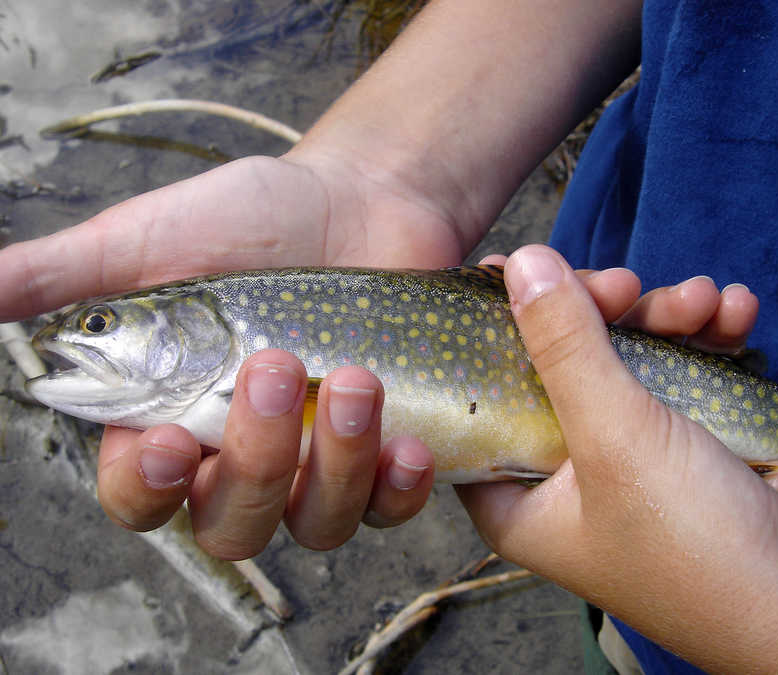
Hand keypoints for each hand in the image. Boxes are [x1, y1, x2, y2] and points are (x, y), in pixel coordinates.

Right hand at [1, 149, 468, 556]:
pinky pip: (390, 508)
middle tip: (272, 363)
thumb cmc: (253, 220)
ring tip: (351, 378)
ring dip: (333, 465)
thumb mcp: (151, 239)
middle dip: (253, 458)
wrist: (361, 198)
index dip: (143, 487)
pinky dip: (399, 488)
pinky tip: (408, 443)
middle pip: (232, 520)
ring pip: (315, 523)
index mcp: (175, 417)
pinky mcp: (386, 451)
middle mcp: (244, 456)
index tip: (163, 440)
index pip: (139, 494)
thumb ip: (65, 277)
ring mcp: (320, 462)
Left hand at [460, 245, 777, 672]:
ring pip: (627, 362)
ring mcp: (632, 457)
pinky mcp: (689, 441)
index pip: (481, 400)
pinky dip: (707, 339)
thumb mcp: (612, 437)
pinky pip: (683, 373)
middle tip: (626, 284)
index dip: (489, 334)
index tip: (508, 270)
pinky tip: (735, 314)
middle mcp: (566, 477)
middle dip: (599, 314)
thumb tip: (522, 263)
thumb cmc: (690, 540)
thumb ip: (563, 347)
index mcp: (520, 497)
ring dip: (666, 319)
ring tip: (703, 302)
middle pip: (559, 368)